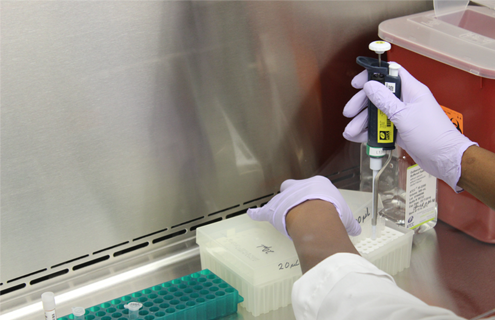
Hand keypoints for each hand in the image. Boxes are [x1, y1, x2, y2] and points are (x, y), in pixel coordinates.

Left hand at [247, 176, 360, 238]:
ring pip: (279, 198)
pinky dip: (257, 214)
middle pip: (292, 187)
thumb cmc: (333, 211)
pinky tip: (251, 214)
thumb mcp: (346, 217)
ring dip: (280, 205)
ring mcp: (284, 197)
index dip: (315, 197)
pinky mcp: (273, 209)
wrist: (316, 213)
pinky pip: (262, 211)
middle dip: (293, 194)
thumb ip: (348, 223)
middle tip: (298, 205)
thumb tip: (356, 231)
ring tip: (281, 212)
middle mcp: (299, 187)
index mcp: (318, 184)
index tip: (317, 204)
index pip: (314, 188)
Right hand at [343, 67, 476, 190]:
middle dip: (361, 104)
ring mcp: (402, 116)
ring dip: (362, 122)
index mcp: (412, 91)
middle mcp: (406, 101)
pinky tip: (358, 137)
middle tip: (349, 112)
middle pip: (378, 96)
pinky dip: (369, 132)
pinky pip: (380, 128)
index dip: (372, 74)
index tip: (357, 83)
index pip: (390, 73)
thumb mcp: (404, 115)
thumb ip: (384, 100)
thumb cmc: (433, 135)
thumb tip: (369, 86)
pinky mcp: (399, 130)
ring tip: (351, 131)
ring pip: (377, 114)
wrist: (444, 159)